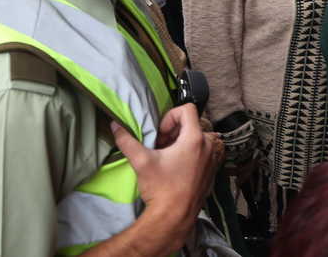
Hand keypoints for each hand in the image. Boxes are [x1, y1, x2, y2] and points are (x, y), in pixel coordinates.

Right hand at [112, 104, 221, 235]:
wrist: (174, 218)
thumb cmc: (161, 189)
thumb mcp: (141, 161)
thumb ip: (127, 140)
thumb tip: (115, 126)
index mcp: (194, 139)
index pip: (187, 109)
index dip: (170, 116)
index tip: (161, 133)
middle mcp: (208, 147)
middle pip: (193, 124)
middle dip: (176, 131)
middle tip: (162, 146)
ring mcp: (213, 160)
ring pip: (201, 138)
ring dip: (185, 141)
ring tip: (171, 156)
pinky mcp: (212, 172)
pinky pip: (207, 153)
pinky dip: (194, 154)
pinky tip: (179, 167)